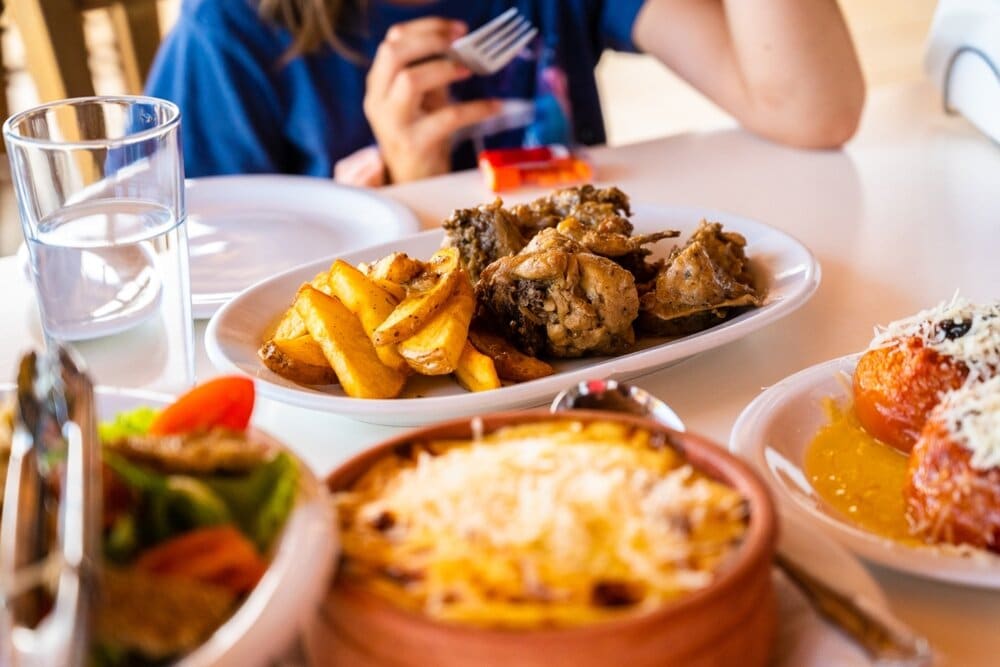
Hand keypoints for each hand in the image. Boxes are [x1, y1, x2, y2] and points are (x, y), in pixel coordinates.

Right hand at [364, 17, 501, 182]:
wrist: (413, 182)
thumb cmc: (421, 135)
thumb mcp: (422, 100)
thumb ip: (433, 72)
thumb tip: (462, 45)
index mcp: (378, 84)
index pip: (393, 41)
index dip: (425, 28)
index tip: (456, 29)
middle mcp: (378, 101)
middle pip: (393, 53)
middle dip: (430, 40)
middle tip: (460, 41)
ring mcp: (393, 124)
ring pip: (409, 80)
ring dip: (443, 69)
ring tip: (468, 71)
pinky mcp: (413, 144)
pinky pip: (447, 118)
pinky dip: (476, 108)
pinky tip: (494, 105)